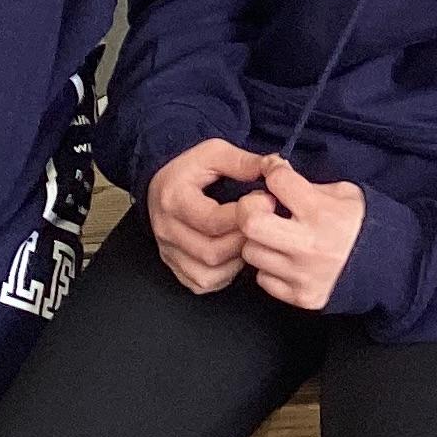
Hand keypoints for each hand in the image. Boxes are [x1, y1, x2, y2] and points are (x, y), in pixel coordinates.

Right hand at [147, 139, 266, 294]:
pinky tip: (235, 254)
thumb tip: (274, 168)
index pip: (213, 221)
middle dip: (244, 240)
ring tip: (249, 237)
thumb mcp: (213, 153)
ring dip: (237, 260)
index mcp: (173, 200)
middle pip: (212, 252)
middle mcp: (166, 230)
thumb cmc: (190, 170)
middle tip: (262, 223)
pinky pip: (203, 283)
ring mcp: (168, 253)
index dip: (246, 215)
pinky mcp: (175, 267)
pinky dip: (225, 274)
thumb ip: (242, 161)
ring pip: (208, 273)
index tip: (265, 200)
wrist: (162, 186)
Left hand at [241, 159, 366, 311]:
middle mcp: (309, 245)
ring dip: (260, 240)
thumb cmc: (365, 225)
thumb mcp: (346, 194)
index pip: (277, 181)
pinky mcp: (301, 296)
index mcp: (322, 213)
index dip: (273, 171)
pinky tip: (287, 259)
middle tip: (264, 208)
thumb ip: (309, 186)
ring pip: (251, 252)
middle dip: (250, 208)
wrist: (391, 268)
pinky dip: (270, 267)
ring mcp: (303, 274)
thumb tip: (276, 174)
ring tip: (278, 236)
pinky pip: (264, 278)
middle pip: (250, 222)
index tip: (276, 174)